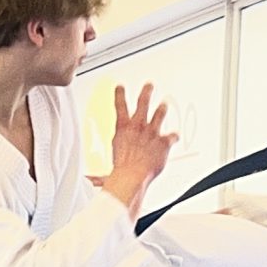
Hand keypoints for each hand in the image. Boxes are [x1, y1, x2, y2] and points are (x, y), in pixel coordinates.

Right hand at [92, 82, 176, 216]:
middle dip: (146, 92)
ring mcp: (152, 133)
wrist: (133, 175)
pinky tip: (175, 136)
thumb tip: (91, 181)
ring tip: (164, 104)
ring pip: (159, 115)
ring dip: (162, 109)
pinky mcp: (164, 142)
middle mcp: (138, 127)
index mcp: (122, 129)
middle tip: (149, 85)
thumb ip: (101, 175)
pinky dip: (174, 137)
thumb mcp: (107, 170)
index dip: (119, 95)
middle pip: (143, 103)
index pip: (120, 107)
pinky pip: (172, 136)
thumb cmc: (121, 172)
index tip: (120, 87)